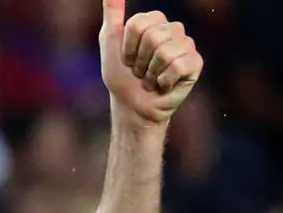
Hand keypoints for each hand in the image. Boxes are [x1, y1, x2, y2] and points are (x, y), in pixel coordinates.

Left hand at [99, 0, 203, 127]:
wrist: (131, 105)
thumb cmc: (121, 76)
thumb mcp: (110, 42)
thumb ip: (113, 14)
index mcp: (154, 20)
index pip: (138, 24)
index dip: (127, 47)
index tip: (127, 58)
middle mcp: (173, 29)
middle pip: (152, 36)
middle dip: (139, 60)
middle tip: (139, 70)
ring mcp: (187, 45)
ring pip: (165, 52)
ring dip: (150, 72)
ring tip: (151, 78)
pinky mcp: (195, 63)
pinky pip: (178, 65)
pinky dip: (163, 80)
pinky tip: (164, 84)